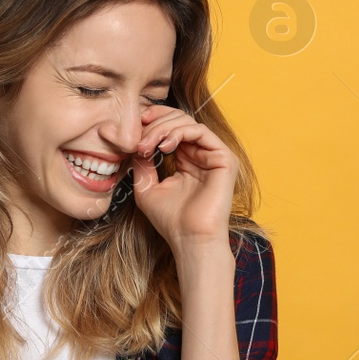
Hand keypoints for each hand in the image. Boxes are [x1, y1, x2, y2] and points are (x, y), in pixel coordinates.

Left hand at [129, 104, 236, 252]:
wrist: (190, 239)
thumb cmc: (170, 220)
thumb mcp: (146, 187)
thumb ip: (142, 162)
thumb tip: (135, 141)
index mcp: (187, 160)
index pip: (171, 128)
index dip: (153, 121)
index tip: (133, 126)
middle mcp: (202, 154)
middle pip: (179, 120)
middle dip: (154, 124)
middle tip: (138, 139)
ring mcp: (214, 155)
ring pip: (187, 123)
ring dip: (162, 129)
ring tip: (147, 145)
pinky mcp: (224, 158)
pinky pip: (200, 132)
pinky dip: (179, 132)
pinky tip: (164, 145)